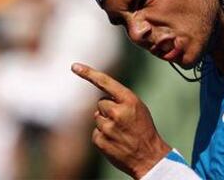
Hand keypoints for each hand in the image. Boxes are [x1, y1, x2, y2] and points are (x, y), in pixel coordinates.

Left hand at [71, 63, 170, 178]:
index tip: (75, 66)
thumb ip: (120, 100)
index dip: (89, 73)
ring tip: (120, 132)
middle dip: (108, 110)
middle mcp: (117, 112)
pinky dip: (102, 136)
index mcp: (129, 100)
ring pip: (97, 118)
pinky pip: (95, 132)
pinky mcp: (101, 141)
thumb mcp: (138, 108)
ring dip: (105, 123)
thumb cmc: (143, 129)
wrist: (149, 156)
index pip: (105, 82)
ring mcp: (108, 127)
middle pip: (100, 103)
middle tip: (122, 121)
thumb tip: (100, 102)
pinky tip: (115, 141)